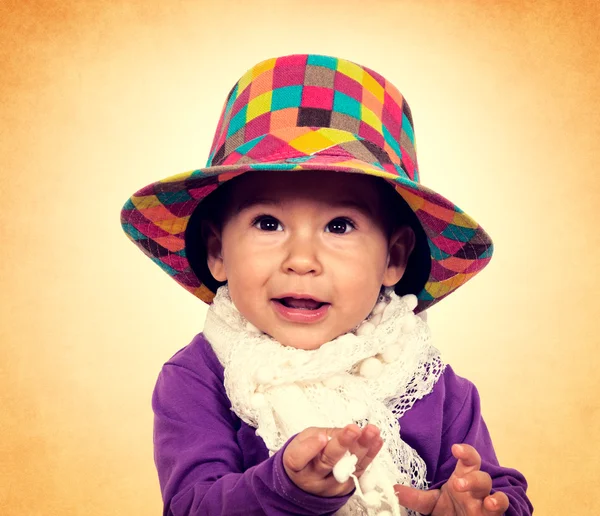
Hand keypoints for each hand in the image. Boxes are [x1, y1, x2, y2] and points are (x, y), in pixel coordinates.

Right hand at [283, 423, 383, 496]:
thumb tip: (342, 432)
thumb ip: (321, 435)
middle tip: (353, 430)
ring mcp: (331, 486)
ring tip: (372, 432)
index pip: (298, 458)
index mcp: (295, 465)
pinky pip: (360, 471)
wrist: (308, 479)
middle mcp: (312, 479)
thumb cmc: (306, 454)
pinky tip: (377, 441)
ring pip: (348, 467)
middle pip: (326, 462)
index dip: (310, 448)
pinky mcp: (346, 488)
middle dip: (342, 443)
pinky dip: (370, 455)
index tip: (322, 436)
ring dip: (362, 448)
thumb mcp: (304, 439)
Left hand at [394, 444, 509, 514]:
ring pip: (495, 493)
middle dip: (472, 479)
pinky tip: (493, 506)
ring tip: (487, 503)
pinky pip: (504, 508)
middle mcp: (477, 489)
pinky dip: (501, 505)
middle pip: (482, 476)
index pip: (468, 459)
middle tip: (457, 484)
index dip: (465, 452)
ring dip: (492, 497)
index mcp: (463, 478)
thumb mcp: (430, 504)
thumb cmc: (449, 511)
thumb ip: (415, 498)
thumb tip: (393, 489)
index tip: (455, 448)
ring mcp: (486, 504)